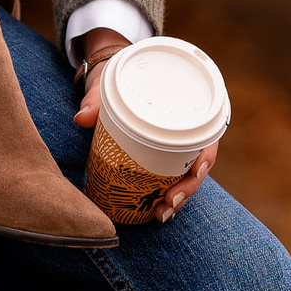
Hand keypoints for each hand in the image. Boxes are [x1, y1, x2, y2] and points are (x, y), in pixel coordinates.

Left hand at [72, 27, 217, 223]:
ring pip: (187, 176)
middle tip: (169, 203)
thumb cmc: (120, 76)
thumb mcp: (110, 84)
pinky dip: (167, 196)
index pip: (208, 134)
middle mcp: (187, 129)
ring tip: (161, 214)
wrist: (115, 77)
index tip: (196, 172)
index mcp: (188, 107)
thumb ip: (96, 100)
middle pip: (199, 164)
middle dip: (188, 188)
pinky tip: (156, 212)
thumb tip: (81, 118)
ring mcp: (176, 145)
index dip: (206, 156)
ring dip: (178, 198)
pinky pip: (173, 178)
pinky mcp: (163, 156)